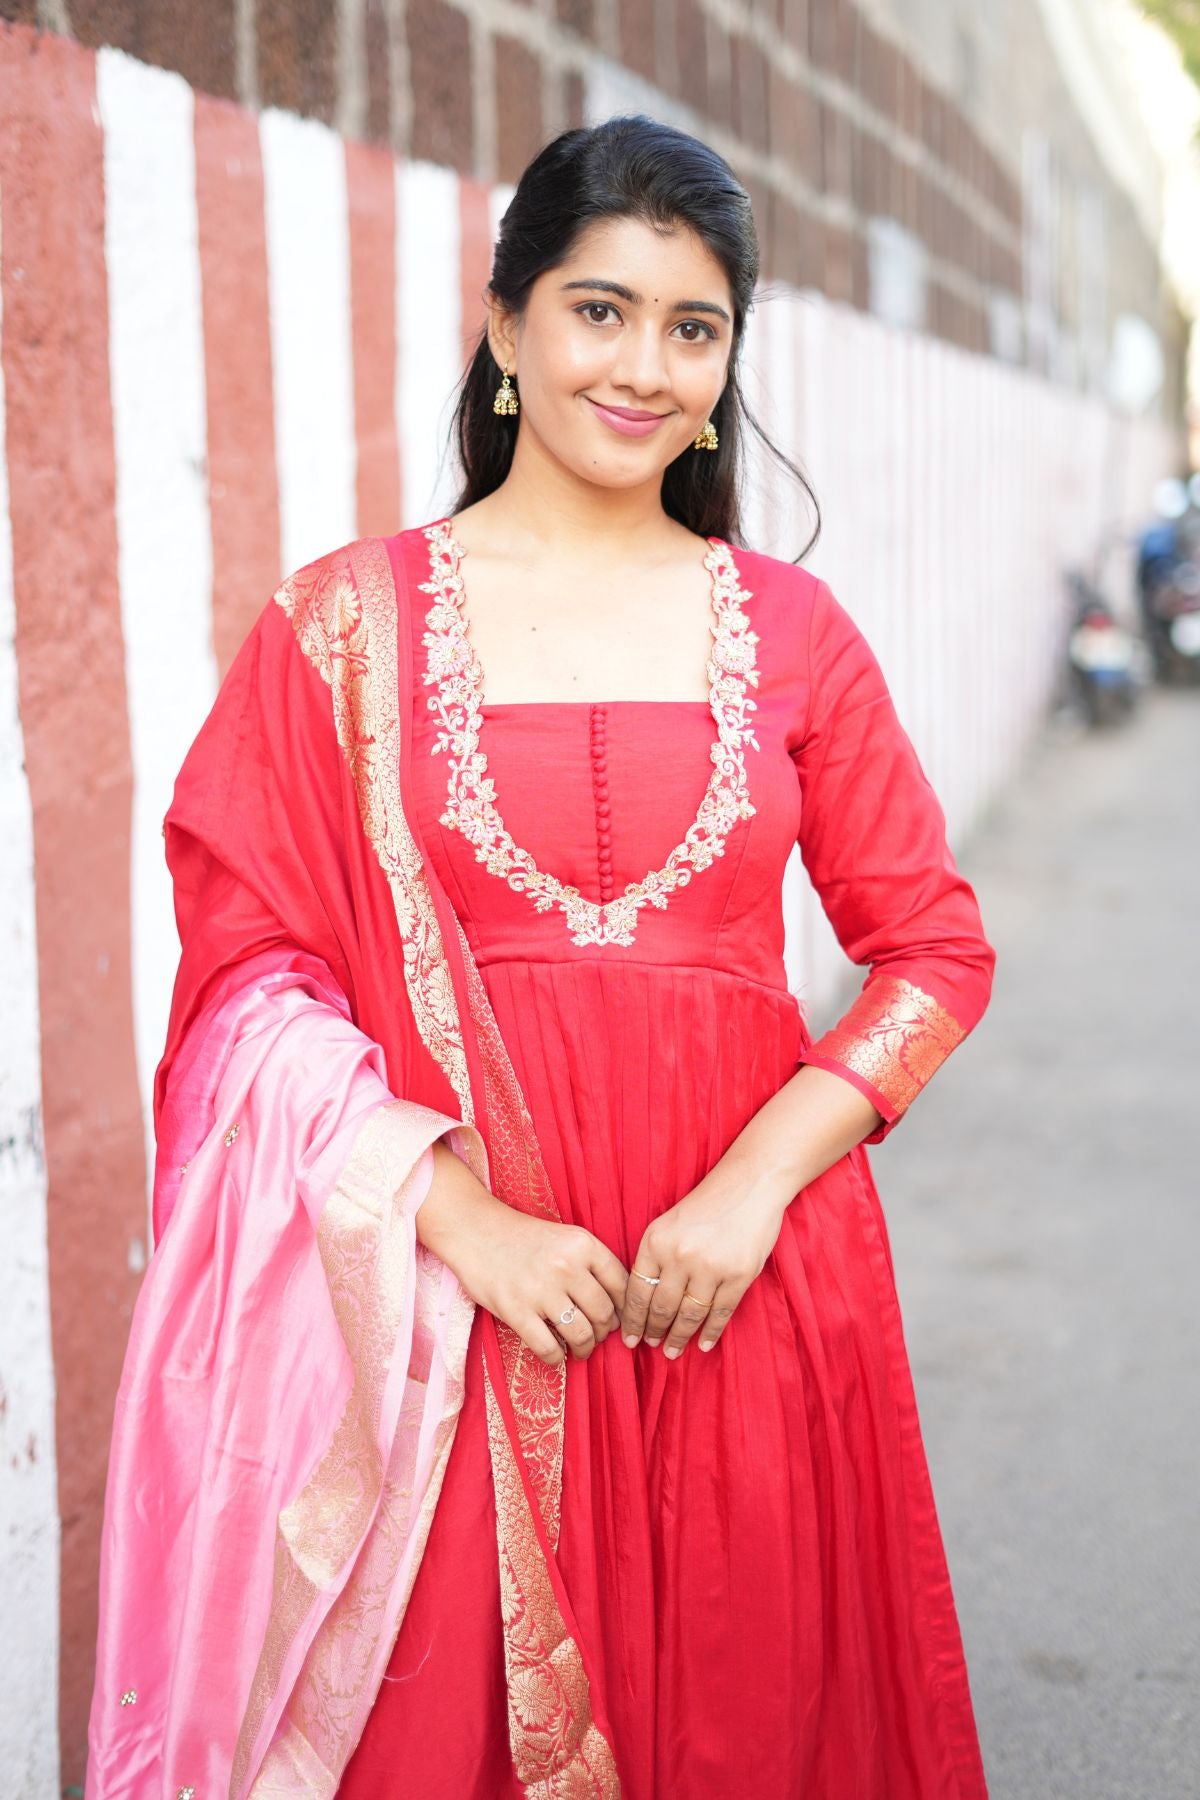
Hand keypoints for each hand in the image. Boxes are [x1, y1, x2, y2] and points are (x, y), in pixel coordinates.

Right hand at [418, 1141, 627, 1364]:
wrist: (475, 1230)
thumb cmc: (523, 1237)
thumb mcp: (566, 1237)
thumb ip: (591, 1264)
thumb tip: (617, 1305)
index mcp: (583, 1244)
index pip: (622, 1285)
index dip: (626, 1308)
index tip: (620, 1319)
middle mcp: (567, 1266)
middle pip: (604, 1314)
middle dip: (605, 1332)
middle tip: (598, 1336)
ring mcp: (541, 1290)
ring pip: (582, 1334)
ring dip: (585, 1349)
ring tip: (581, 1349)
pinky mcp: (516, 1311)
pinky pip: (548, 1348)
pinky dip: (557, 1358)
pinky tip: (556, 1355)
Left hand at [619, 1159, 790, 1358]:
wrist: (750, 1184)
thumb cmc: (707, 1204)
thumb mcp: (667, 1224)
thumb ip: (654, 1257)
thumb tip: (641, 1301)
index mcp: (656, 1241)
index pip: (637, 1291)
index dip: (632, 1320)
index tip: (629, 1338)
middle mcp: (679, 1256)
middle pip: (661, 1307)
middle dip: (654, 1331)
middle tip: (651, 1346)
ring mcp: (711, 1267)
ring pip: (689, 1315)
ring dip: (679, 1337)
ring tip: (672, 1351)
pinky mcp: (739, 1275)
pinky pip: (720, 1313)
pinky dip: (711, 1332)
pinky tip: (704, 1344)